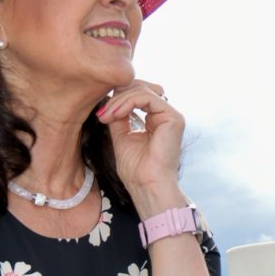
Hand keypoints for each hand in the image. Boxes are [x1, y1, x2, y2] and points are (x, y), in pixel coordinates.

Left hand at [96, 80, 184, 205]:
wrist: (146, 187)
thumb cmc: (136, 171)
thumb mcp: (121, 136)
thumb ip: (119, 117)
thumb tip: (110, 100)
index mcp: (156, 119)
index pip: (137, 95)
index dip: (117, 99)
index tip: (101, 115)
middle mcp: (166, 115)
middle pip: (140, 88)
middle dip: (117, 98)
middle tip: (102, 114)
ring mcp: (171, 115)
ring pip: (141, 91)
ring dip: (119, 101)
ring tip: (106, 116)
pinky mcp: (173, 117)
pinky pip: (147, 97)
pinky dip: (128, 102)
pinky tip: (116, 114)